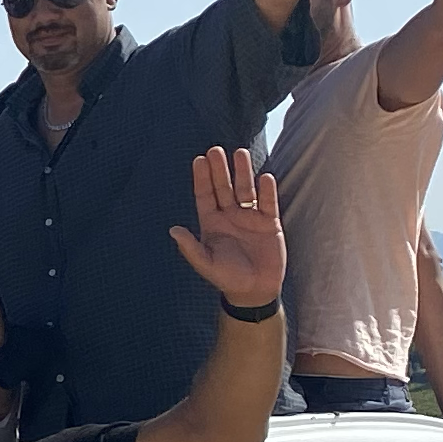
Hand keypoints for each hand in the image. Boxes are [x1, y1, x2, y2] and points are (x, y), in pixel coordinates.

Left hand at [165, 146, 286, 306]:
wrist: (255, 291)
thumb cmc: (227, 278)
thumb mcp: (206, 264)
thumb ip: (190, 248)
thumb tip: (173, 230)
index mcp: (212, 223)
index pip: (205, 195)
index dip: (202, 178)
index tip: (199, 159)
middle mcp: (230, 216)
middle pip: (224, 187)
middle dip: (220, 169)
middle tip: (215, 149)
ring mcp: (250, 218)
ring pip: (245, 190)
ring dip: (243, 173)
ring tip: (240, 153)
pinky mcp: (269, 223)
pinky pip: (268, 203)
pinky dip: (267, 191)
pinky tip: (264, 176)